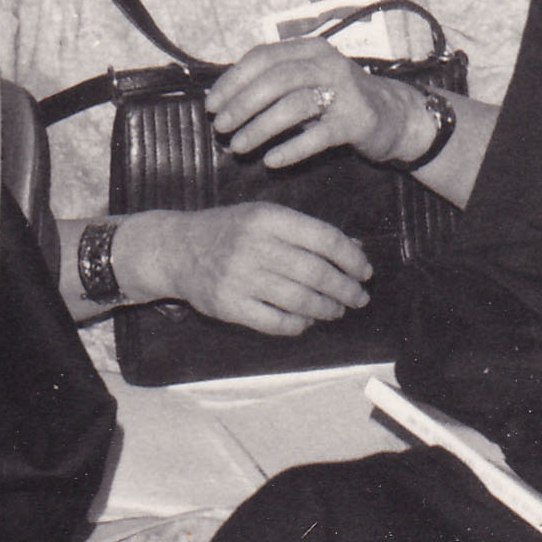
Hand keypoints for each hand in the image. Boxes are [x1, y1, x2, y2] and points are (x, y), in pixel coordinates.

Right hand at [120, 203, 371, 334]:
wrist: (176, 249)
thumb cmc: (229, 230)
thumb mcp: (264, 217)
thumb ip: (306, 232)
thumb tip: (355, 250)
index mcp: (268, 218)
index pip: (324, 239)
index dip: (351, 258)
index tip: (365, 271)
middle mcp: (255, 246)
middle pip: (316, 273)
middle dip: (346, 289)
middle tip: (360, 297)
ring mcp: (241, 278)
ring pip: (300, 300)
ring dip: (327, 309)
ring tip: (338, 310)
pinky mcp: (229, 306)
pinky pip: (276, 322)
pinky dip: (298, 325)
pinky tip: (307, 321)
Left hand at [208, 39, 421, 168]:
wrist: (392, 115)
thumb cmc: (337, 99)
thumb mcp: (307, 80)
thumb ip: (273, 83)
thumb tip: (224, 99)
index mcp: (309, 49)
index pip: (262, 57)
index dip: (233, 80)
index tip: (212, 104)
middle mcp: (326, 64)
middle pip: (275, 80)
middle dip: (241, 105)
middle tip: (220, 128)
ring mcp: (343, 91)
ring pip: (293, 106)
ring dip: (259, 128)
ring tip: (238, 147)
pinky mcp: (355, 121)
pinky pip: (317, 137)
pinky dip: (291, 149)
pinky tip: (271, 161)